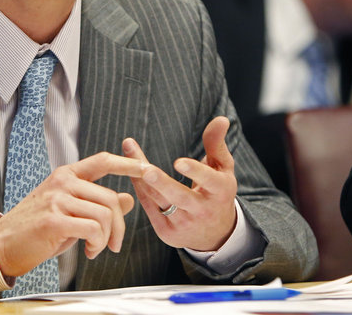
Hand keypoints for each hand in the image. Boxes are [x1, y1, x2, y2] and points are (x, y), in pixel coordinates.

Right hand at [0, 152, 147, 276]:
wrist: (3, 244)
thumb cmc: (36, 229)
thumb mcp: (70, 211)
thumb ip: (96, 203)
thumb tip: (127, 199)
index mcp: (66, 175)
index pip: (102, 161)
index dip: (126, 164)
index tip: (145, 169)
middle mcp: (63, 182)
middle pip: (110, 197)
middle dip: (119, 226)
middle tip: (114, 244)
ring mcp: (57, 199)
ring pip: (104, 214)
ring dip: (106, 239)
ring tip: (95, 248)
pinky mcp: (54, 220)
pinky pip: (93, 229)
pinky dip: (97, 244)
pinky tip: (88, 250)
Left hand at [122, 115, 237, 251]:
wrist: (215, 234)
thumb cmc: (216, 192)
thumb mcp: (222, 169)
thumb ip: (217, 143)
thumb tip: (221, 119)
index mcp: (220, 192)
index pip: (209, 181)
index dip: (195, 171)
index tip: (179, 162)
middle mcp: (203, 211)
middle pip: (180, 196)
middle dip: (162, 184)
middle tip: (146, 170)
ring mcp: (184, 224)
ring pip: (159, 200)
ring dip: (143, 179)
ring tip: (129, 156)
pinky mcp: (167, 232)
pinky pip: (149, 207)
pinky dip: (140, 188)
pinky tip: (130, 170)